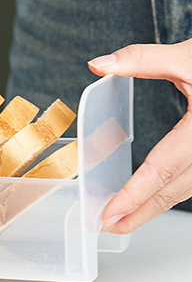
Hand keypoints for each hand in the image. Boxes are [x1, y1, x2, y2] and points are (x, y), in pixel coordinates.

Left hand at [88, 39, 191, 232]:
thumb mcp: (187, 56)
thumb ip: (142, 59)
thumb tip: (98, 64)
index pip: (162, 168)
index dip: (134, 194)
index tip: (110, 212)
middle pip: (174, 189)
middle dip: (139, 211)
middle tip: (107, 225)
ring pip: (189, 189)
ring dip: (156, 206)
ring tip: (124, 218)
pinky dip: (174, 192)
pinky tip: (154, 198)